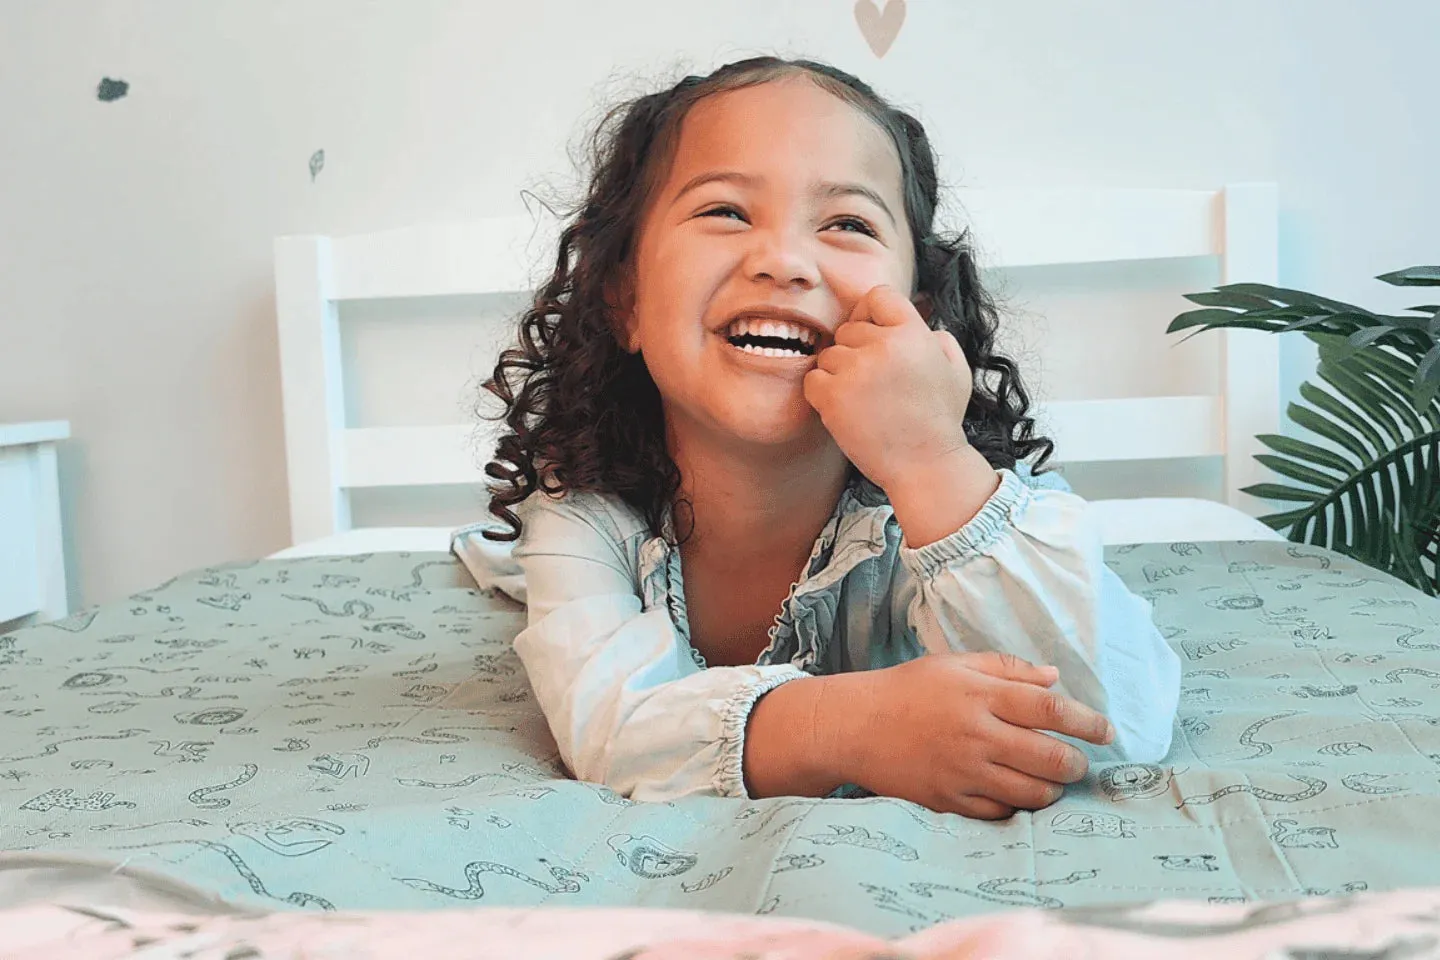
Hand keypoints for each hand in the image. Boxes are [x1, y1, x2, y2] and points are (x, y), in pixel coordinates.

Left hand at [802, 284, 972, 491]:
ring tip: (864, 401)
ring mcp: (856, 370)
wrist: (925, 465)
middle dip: (855, 352)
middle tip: (874, 384)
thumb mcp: (956, 370)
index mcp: (914, 333)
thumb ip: (938, 339)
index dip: (870, 314)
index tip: (872, 336)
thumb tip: (919, 323)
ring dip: (839, 375)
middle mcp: (884, 346)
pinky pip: (812, 379)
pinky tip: (845, 409)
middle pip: (848, 329)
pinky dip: (822, 394)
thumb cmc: (939, 421)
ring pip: (829, 355)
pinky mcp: (833, 395)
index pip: (878, 296)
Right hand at [836, 652, 1114, 819]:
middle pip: (1048, 756)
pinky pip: (1000, 812)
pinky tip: (1019, 794)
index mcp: (980, 695)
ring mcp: (963, 771)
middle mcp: (976, 734)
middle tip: (1079, 762)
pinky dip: (1018, 806)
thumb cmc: (908, 689)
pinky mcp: (949, 800)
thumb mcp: (956, 664)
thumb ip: (1007, 669)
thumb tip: (1054, 679)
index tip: (1106, 730)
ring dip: (1053, 789)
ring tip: (1053, 781)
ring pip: (1031, 791)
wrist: (856, 725)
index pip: (1049, 709)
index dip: (1086, 721)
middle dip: (1076, 763)